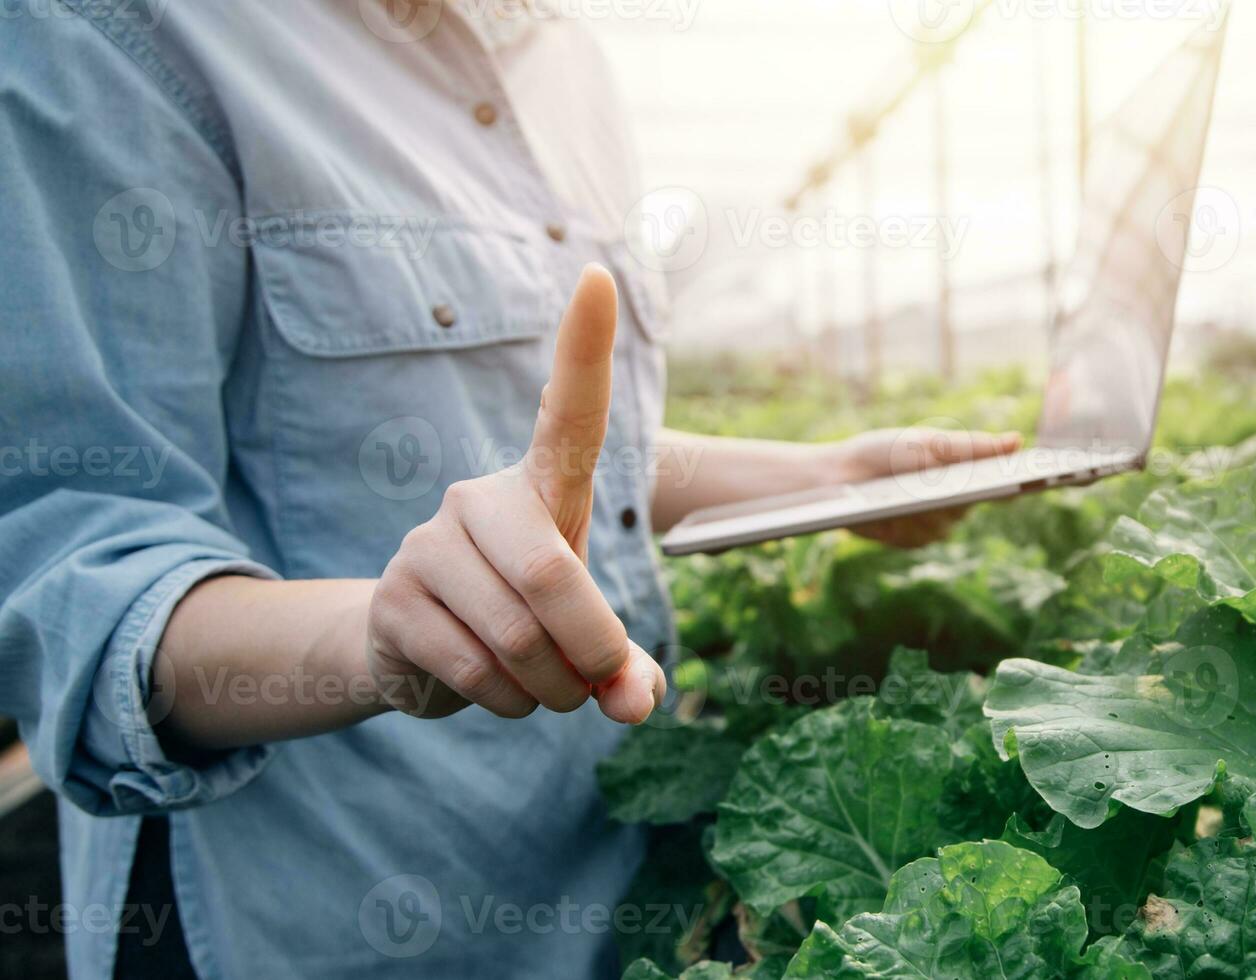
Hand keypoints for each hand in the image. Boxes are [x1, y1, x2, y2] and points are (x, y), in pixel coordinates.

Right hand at [366, 265, 664, 723]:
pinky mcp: (393, 600)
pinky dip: (507, 701)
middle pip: (553, 577)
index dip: (584, 346)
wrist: (418, 655)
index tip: (598, 276)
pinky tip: (498, 690)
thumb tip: (636, 701)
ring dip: (551, 688)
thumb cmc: (527, 622)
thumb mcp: (586, 635)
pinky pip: (473, 668)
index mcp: (542, 485)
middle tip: (600, 688)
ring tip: (545, 688)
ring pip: (517, 636)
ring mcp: (428, 545)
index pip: (569, 408)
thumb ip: (624, 665)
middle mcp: (480, 499)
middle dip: (593, 650)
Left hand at [835, 427, 1022, 547]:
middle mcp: (954, 503)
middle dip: (960, 494)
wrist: (838, 475)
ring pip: (946, 523)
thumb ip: (972, 447)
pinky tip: (894, 510)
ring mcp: (933, 525)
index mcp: (963, 474)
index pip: (1000, 482)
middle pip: (971, 505)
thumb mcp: (929, 443)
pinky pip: (921, 535)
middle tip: (956, 483)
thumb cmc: (885, 451)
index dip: (1018, 483)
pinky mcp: (911, 540)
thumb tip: (1017, 441)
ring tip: (913, 492)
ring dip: (929, 507)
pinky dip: (909, 521)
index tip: (1029, 478)